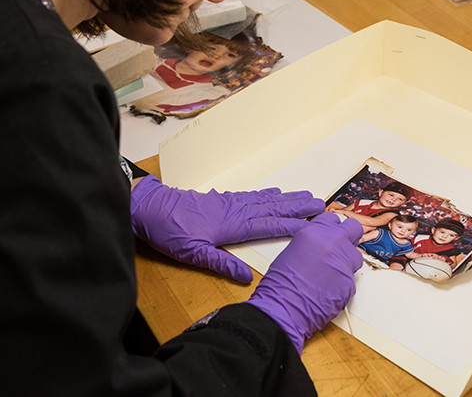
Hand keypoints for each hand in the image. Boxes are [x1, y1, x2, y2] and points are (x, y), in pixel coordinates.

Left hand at [131, 175, 323, 282]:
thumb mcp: (192, 254)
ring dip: (287, 198)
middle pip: (272, 208)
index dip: (292, 226)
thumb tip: (247, 278)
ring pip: (264, 200)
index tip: (313, 226)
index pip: (269, 226)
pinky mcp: (222, 199)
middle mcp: (235, 210)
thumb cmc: (170, 232)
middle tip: (320, 203)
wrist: (151, 208)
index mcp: (232, 225)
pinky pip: (252, 195)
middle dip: (297, 207)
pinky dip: (267, 194)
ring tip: (306, 195)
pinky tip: (274, 193)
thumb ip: (221, 264)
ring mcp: (230, 202)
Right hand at [246, 213, 362, 353]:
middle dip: (349, 236)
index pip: (334, 218)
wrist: (283, 309)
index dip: (333, 227)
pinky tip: (328, 289)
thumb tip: (322, 244)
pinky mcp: (350, 283)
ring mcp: (344, 263)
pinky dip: (342, 283)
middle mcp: (333, 243)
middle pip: (354, 229)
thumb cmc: (281, 284)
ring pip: (356, 256)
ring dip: (346, 262)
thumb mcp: (293, 251)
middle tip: (340, 247)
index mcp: (316, 232)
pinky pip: (351, 278)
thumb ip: (313, 242)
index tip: (333, 232)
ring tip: (330, 273)